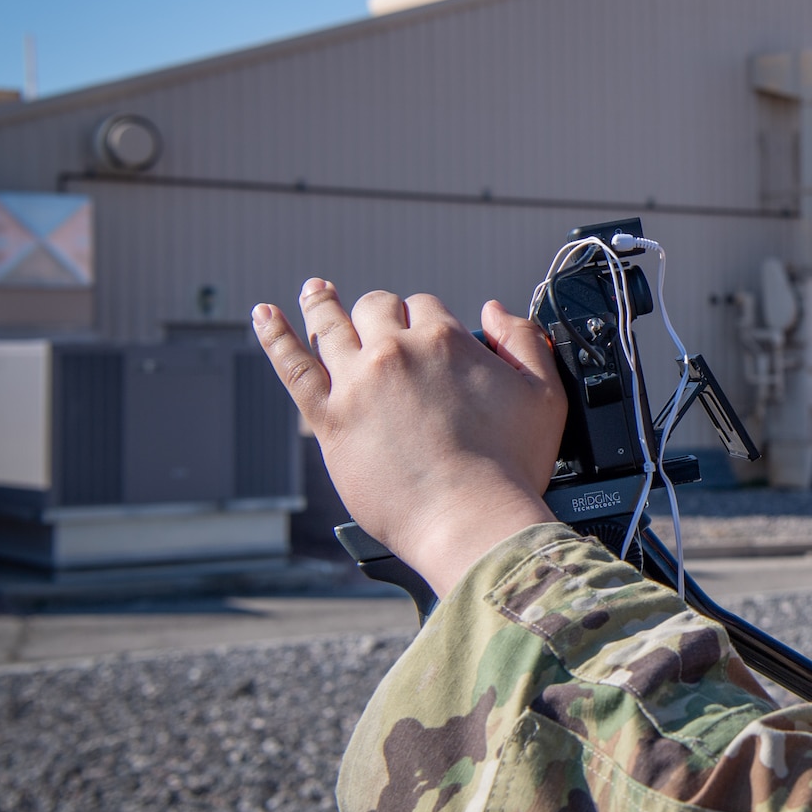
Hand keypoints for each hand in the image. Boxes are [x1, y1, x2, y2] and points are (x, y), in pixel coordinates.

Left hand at [253, 280, 565, 595]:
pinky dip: (275, 335)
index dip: (428, 322)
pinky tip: (265, 315)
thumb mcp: (546, 394)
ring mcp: (356, 383)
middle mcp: (396, 352)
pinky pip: (292, 365)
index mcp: (445, 341)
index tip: (430, 342)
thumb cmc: (511, 466)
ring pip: (330, 325)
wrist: (469, 519)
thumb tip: (494, 310)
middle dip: (381, 312)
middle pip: (378, 308)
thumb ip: (524, 341)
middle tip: (380, 324)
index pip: (427, 307)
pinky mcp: (328, 419)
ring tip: (317, 291)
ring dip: (323, 303)